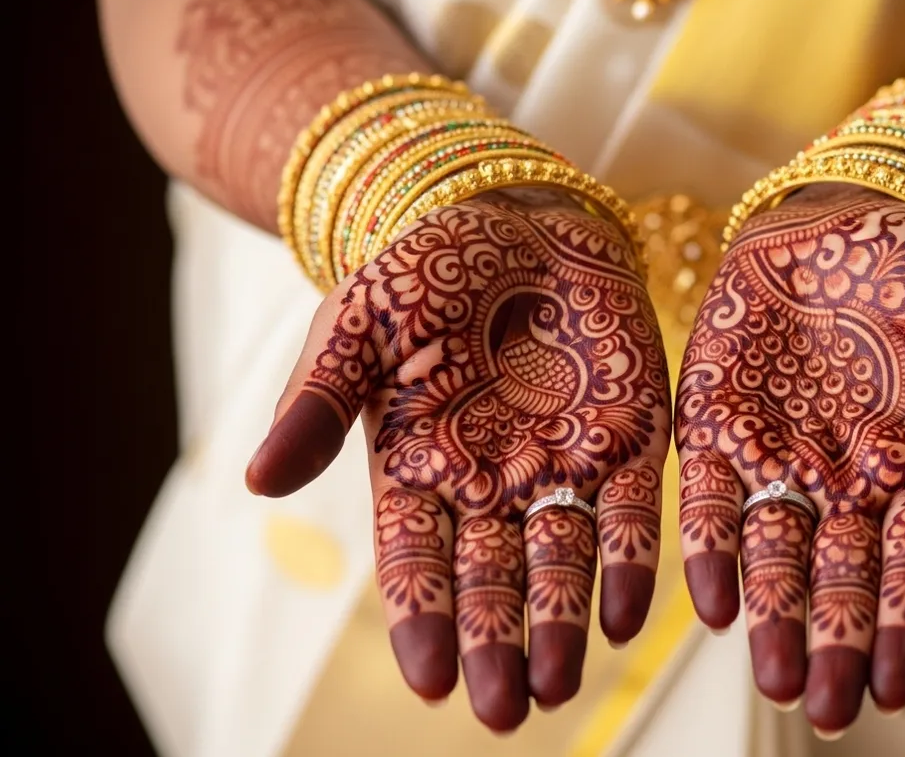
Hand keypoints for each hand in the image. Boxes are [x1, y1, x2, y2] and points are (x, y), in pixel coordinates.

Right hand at [245, 190, 670, 730]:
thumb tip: (256, 484)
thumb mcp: (355, 328)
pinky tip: (631, 614)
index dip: (422, 619)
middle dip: (499, 644)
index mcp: (416, 470)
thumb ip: (315, 404)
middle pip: (493, 579)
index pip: (415, 561)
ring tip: (566, 683)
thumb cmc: (419, 273)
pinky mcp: (624, 437)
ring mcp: (559, 465)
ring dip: (566, 621)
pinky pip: (629, 510)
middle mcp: (488, 484)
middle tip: (509, 710)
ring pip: (563, 561)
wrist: (507, 214)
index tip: (428, 681)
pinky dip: (631, 562)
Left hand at [674, 184, 904, 732]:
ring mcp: (781, 461)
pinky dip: (711, 550)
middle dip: (835, 642)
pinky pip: (711, 499)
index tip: (895, 686)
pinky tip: (712, 602)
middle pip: (843, 580)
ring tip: (774, 679)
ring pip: (776, 556)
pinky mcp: (717, 428)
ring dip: (774, 616)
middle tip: (826, 706)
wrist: (839, 213)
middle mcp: (849, 484)